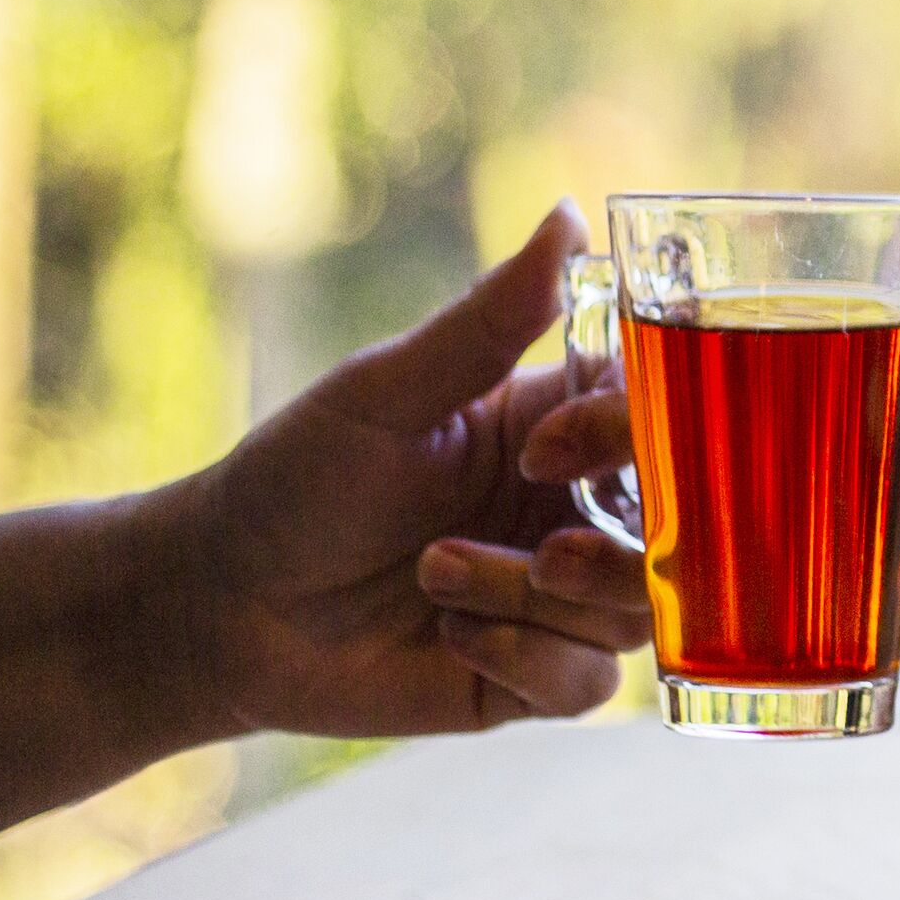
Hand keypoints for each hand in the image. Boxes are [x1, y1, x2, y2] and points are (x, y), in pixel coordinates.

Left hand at [137, 203, 654, 736]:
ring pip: (637, 610)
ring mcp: (560, 596)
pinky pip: (591, 683)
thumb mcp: (386, 393)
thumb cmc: (294, 480)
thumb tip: (569, 217)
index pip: (660, 416)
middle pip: (681, 528)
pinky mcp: (534, 677)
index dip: (634, 437)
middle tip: (545, 550)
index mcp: (555, 425)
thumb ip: (487, 320)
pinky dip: (525, 662)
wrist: (218, 608)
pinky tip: (450, 640)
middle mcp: (574, 508)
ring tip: (439, 580)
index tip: (547, 455)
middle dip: (620, 547)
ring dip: (538, 601)